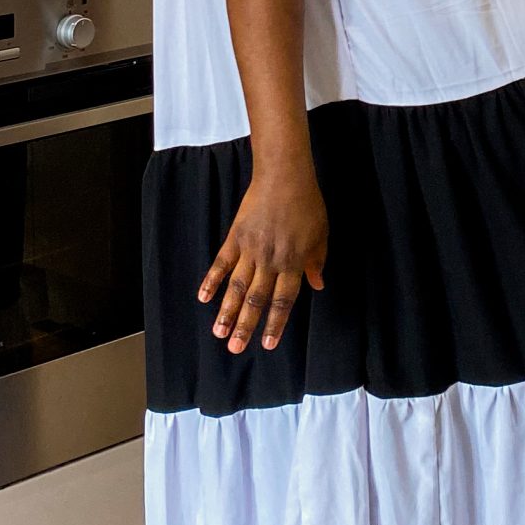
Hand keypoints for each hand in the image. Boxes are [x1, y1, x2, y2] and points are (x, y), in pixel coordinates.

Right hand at [200, 162, 327, 353]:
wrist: (284, 176)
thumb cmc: (307, 204)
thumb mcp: (321, 234)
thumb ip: (317, 262)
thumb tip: (318, 285)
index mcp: (293, 262)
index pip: (283, 300)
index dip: (275, 323)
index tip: (267, 344)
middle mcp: (271, 261)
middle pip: (257, 300)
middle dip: (246, 326)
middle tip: (235, 348)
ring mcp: (250, 250)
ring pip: (237, 287)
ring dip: (227, 311)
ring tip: (219, 333)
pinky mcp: (236, 237)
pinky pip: (222, 263)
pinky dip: (212, 280)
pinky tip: (203, 297)